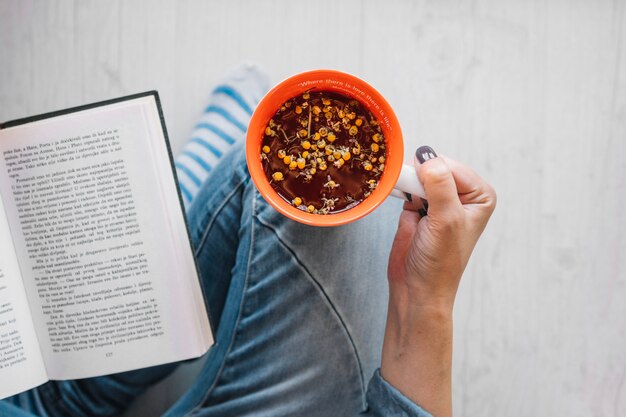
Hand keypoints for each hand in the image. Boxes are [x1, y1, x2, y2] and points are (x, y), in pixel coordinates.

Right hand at [388, 151, 496, 309]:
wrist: (416, 288)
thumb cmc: (439, 263)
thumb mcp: (446, 220)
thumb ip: (439, 185)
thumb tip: (427, 156)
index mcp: (479, 196)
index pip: (451, 166)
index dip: (432, 172)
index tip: (419, 187)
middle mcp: (461, 195)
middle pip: (434, 167)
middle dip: (418, 176)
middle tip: (410, 193)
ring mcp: (439, 200)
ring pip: (418, 175)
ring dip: (407, 181)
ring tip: (405, 197)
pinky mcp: (418, 206)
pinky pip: (406, 186)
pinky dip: (400, 189)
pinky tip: (399, 198)